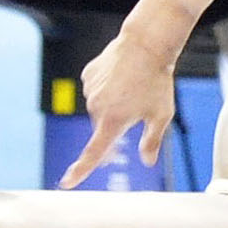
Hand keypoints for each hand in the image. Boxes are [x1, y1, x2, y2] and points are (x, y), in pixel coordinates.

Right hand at [58, 22, 183, 188]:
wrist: (146, 44)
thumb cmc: (157, 80)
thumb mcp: (161, 114)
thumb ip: (152, 140)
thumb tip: (147, 161)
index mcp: (112, 121)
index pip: (93, 153)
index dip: (80, 171)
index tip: (66, 183)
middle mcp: (96, 107)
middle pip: (102, 126)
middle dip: (116, 122)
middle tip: (138, 105)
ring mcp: (90, 90)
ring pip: (99, 106)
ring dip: (112, 102)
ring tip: (132, 85)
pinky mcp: (87, 74)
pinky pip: (95, 88)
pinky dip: (106, 86)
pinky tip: (121, 75)